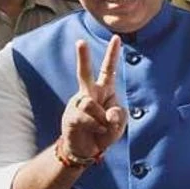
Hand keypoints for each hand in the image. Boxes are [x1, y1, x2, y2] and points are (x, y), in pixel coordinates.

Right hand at [60, 35, 126, 159]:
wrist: (87, 150)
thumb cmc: (104, 132)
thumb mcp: (119, 124)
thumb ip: (119, 116)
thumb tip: (108, 113)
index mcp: (104, 90)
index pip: (108, 69)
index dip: (112, 54)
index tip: (117, 38)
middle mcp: (89, 93)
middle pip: (85, 73)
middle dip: (82, 57)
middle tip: (80, 41)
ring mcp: (78, 104)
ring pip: (91, 104)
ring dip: (102, 119)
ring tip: (101, 128)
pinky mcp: (70, 116)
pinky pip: (87, 118)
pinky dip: (96, 127)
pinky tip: (95, 131)